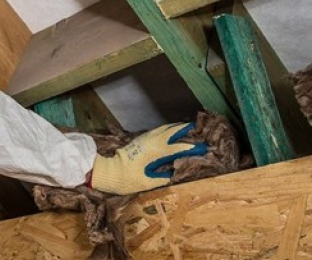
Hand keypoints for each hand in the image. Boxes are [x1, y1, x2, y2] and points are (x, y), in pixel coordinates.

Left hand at [89, 122, 206, 194]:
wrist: (108, 171)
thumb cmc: (126, 179)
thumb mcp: (146, 183)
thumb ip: (162, 178)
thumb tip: (175, 174)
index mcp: (154, 152)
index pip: (177, 148)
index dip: (191, 148)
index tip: (204, 147)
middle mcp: (151, 141)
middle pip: (171, 131)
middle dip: (185, 129)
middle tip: (199, 128)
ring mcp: (145, 138)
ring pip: (164, 128)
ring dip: (176, 127)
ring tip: (188, 127)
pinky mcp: (140, 139)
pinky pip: (158, 130)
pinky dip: (168, 128)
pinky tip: (171, 130)